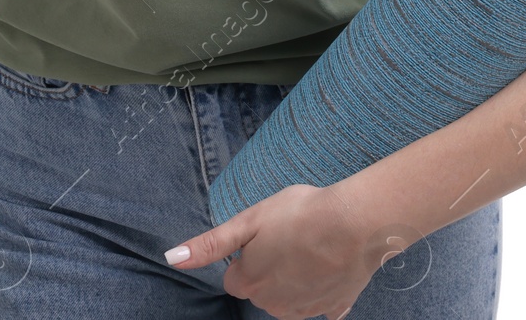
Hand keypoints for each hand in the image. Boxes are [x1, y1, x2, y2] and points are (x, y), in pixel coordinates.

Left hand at [164, 183, 376, 319]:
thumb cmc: (299, 215)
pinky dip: (323, 290)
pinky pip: (322, 305)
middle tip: (288, 237)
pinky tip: (330, 268)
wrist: (354, 224)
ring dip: (295, 280)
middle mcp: (272, 305)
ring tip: (311, 248)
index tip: (264, 236)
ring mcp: (305, 311)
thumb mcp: (248, 220)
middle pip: (261, 290)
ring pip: (289, 299)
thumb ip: (210, 244)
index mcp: (249, 283)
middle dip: (269, 269)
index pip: (235, 278)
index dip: (246, 256)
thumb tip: (171, 258)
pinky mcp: (334, 309)